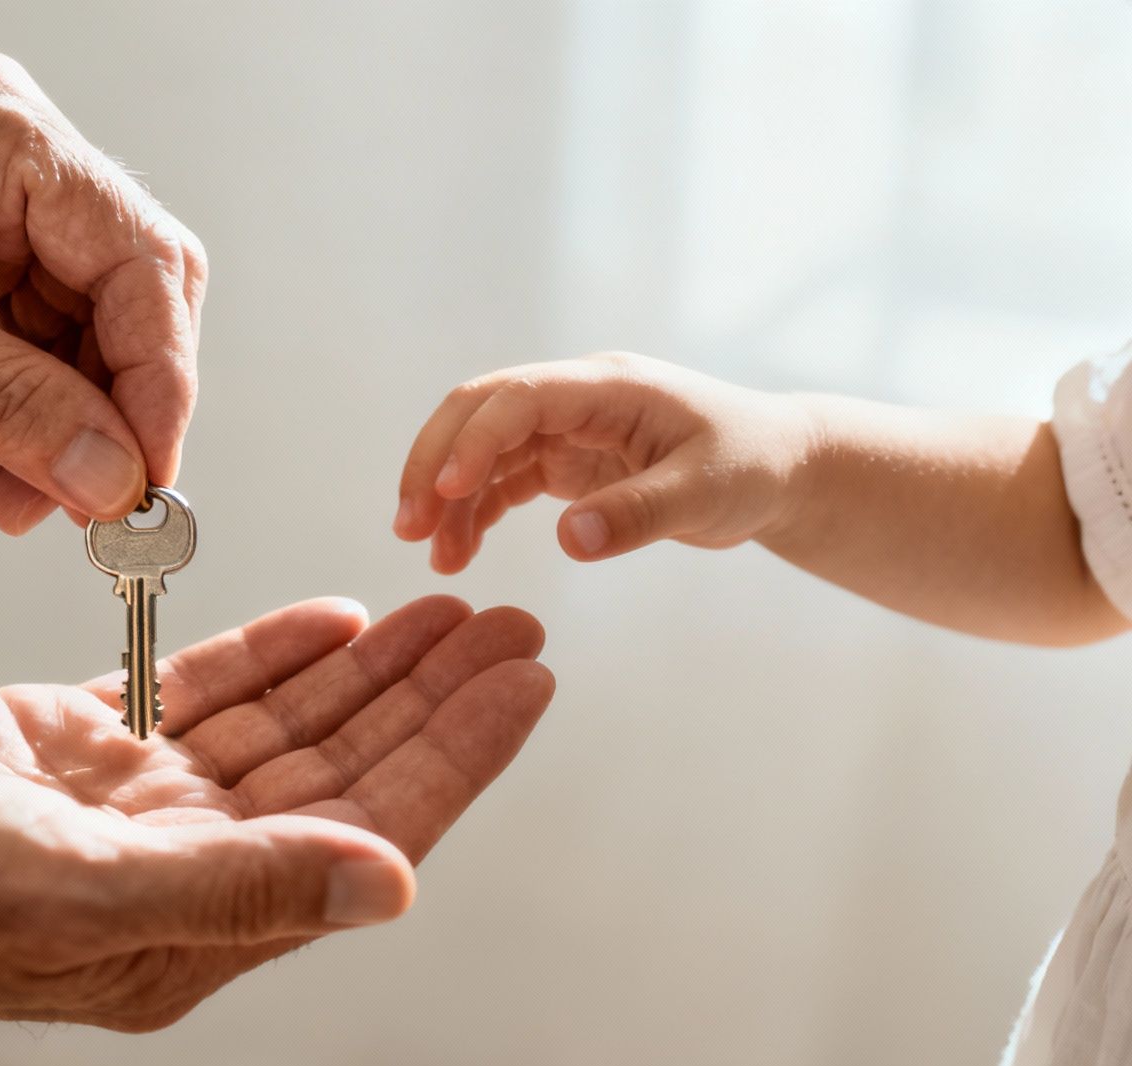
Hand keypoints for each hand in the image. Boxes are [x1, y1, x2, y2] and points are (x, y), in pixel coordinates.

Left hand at [0, 57, 203, 533]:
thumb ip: (6, 404)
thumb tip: (116, 477)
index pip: (139, 257)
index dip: (158, 378)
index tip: (148, 478)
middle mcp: (1, 167)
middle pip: (121, 303)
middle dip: (108, 415)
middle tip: (94, 509)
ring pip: (72, 346)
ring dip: (55, 438)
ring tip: (16, 509)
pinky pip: (16, 364)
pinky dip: (8, 430)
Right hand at [0, 595, 550, 1025]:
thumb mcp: (69, 888)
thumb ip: (237, 884)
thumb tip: (393, 887)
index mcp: (187, 925)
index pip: (360, 829)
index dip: (452, 753)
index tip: (525, 677)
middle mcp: (167, 870)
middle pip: (333, 770)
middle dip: (427, 696)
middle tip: (508, 617)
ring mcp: (114, 806)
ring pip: (272, 725)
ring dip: (358, 668)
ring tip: (441, 605)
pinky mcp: (57, 745)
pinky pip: (188, 693)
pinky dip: (258, 654)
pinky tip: (327, 616)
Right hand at [393, 352, 812, 571]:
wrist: (781, 469)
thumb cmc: (754, 468)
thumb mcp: (707, 494)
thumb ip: (639, 514)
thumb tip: (569, 539)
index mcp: (608, 386)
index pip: (518, 398)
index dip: (473, 441)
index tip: (443, 495)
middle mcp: (576, 397)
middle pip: (478, 411)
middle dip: (435, 464)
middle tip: (408, 527)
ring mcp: (565, 427)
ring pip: (480, 449)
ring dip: (447, 497)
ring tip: (433, 556)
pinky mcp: (564, 460)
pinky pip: (501, 479)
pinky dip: (473, 513)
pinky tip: (457, 553)